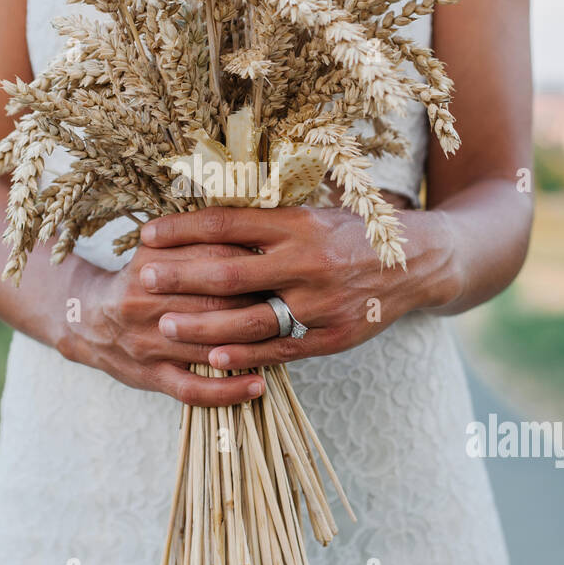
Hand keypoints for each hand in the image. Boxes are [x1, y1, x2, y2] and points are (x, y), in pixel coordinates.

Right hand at [58, 241, 268, 404]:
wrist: (87, 318)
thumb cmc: (141, 278)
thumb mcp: (158, 247)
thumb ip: (197, 236)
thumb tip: (255, 222)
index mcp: (152, 263)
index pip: (213, 258)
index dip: (253, 262)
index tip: (283, 262)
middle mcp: (145, 302)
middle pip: (215, 302)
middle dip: (258, 302)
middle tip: (295, 300)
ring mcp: (147, 343)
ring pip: (207, 345)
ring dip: (251, 345)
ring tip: (288, 340)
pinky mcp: (149, 376)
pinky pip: (192, 389)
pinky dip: (227, 390)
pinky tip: (258, 385)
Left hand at [139, 206, 462, 369]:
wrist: (420, 262)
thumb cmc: (354, 232)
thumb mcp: (314, 211)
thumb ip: (268, 214)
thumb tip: (209, 205)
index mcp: (297, 223)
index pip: (228, 223)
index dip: (183, 229)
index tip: (148, 234)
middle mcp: (306, 261)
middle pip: (230, 272)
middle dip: (182, 276)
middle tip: (144, 280)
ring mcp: (319, 303)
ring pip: (250, 318)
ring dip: (203, 324)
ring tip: (165, 324)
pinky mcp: (333, 337)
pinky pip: (281, 350)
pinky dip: (245, 356)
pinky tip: (213, 359)